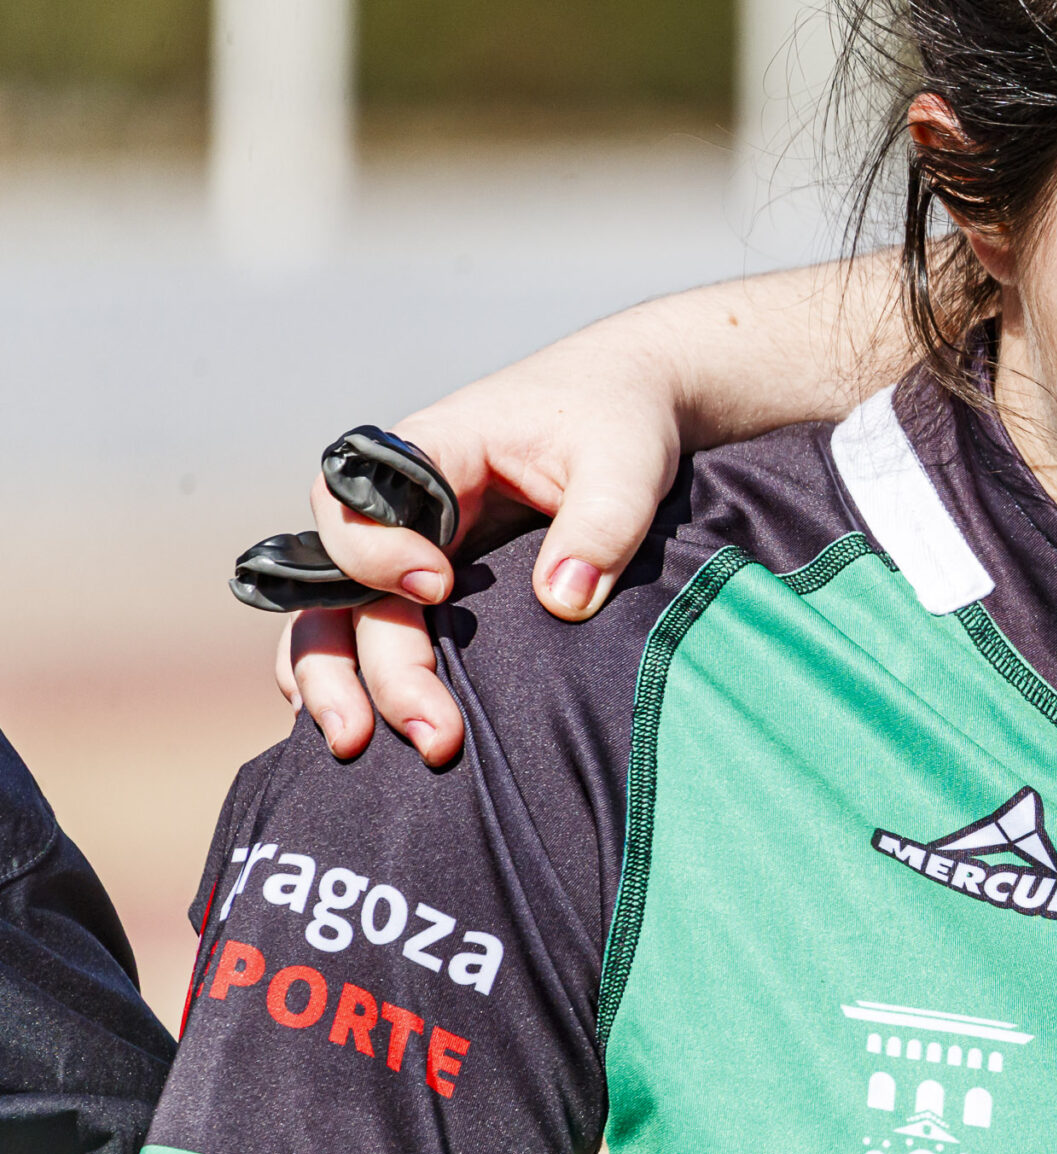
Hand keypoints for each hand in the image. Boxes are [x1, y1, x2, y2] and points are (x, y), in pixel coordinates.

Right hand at [283, 336, 684, 765]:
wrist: (622, 403)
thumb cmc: (618, 421)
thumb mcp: (627, 462)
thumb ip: (602, 523)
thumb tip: (561, 602)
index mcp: (432, 448)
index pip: (365, 502)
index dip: (382, 552)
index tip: (438, 587)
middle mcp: (396, 500)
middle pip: (344, 583)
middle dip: (377, 663)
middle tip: (432, 731)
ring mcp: (402, 544)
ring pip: (333, 615)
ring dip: (340, 683)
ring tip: (359, 750)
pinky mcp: (422, 580)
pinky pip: (362, 629)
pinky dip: (352, 677)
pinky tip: (360, 733)